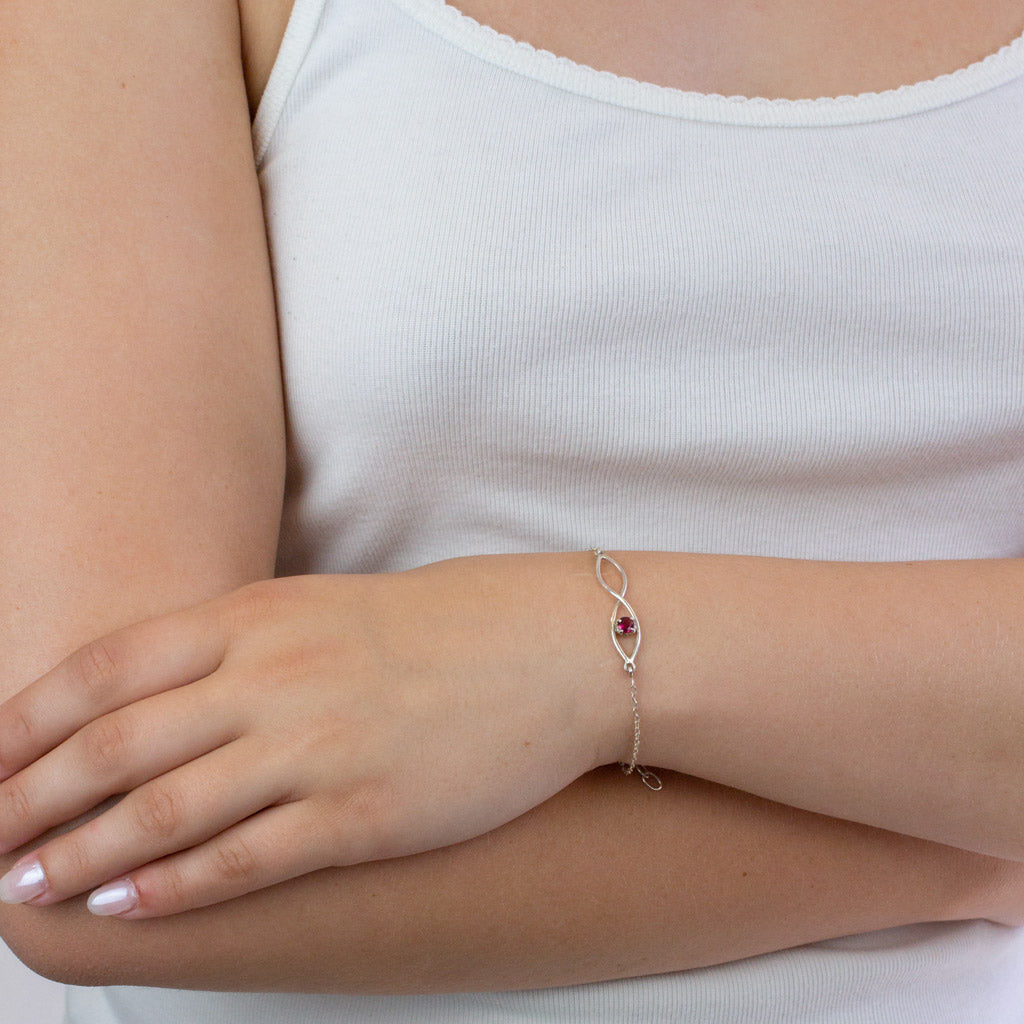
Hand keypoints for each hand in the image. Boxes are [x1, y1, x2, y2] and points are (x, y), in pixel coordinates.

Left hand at [0, 560, 608, 917]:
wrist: (553, 648)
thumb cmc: (445, 624)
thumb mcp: (329, 606)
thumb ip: (245, 641)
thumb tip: (164, 690)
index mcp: (261, 616)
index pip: (107, 668)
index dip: (27, 720)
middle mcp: (275, 677)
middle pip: (115, 744)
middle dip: (29, 795)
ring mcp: (317, 745)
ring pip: (163, 809)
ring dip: (79, 854)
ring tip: (22, 883)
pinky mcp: (363, 811)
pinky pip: (245, 859)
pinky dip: (172, 887)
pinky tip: (123, 908)